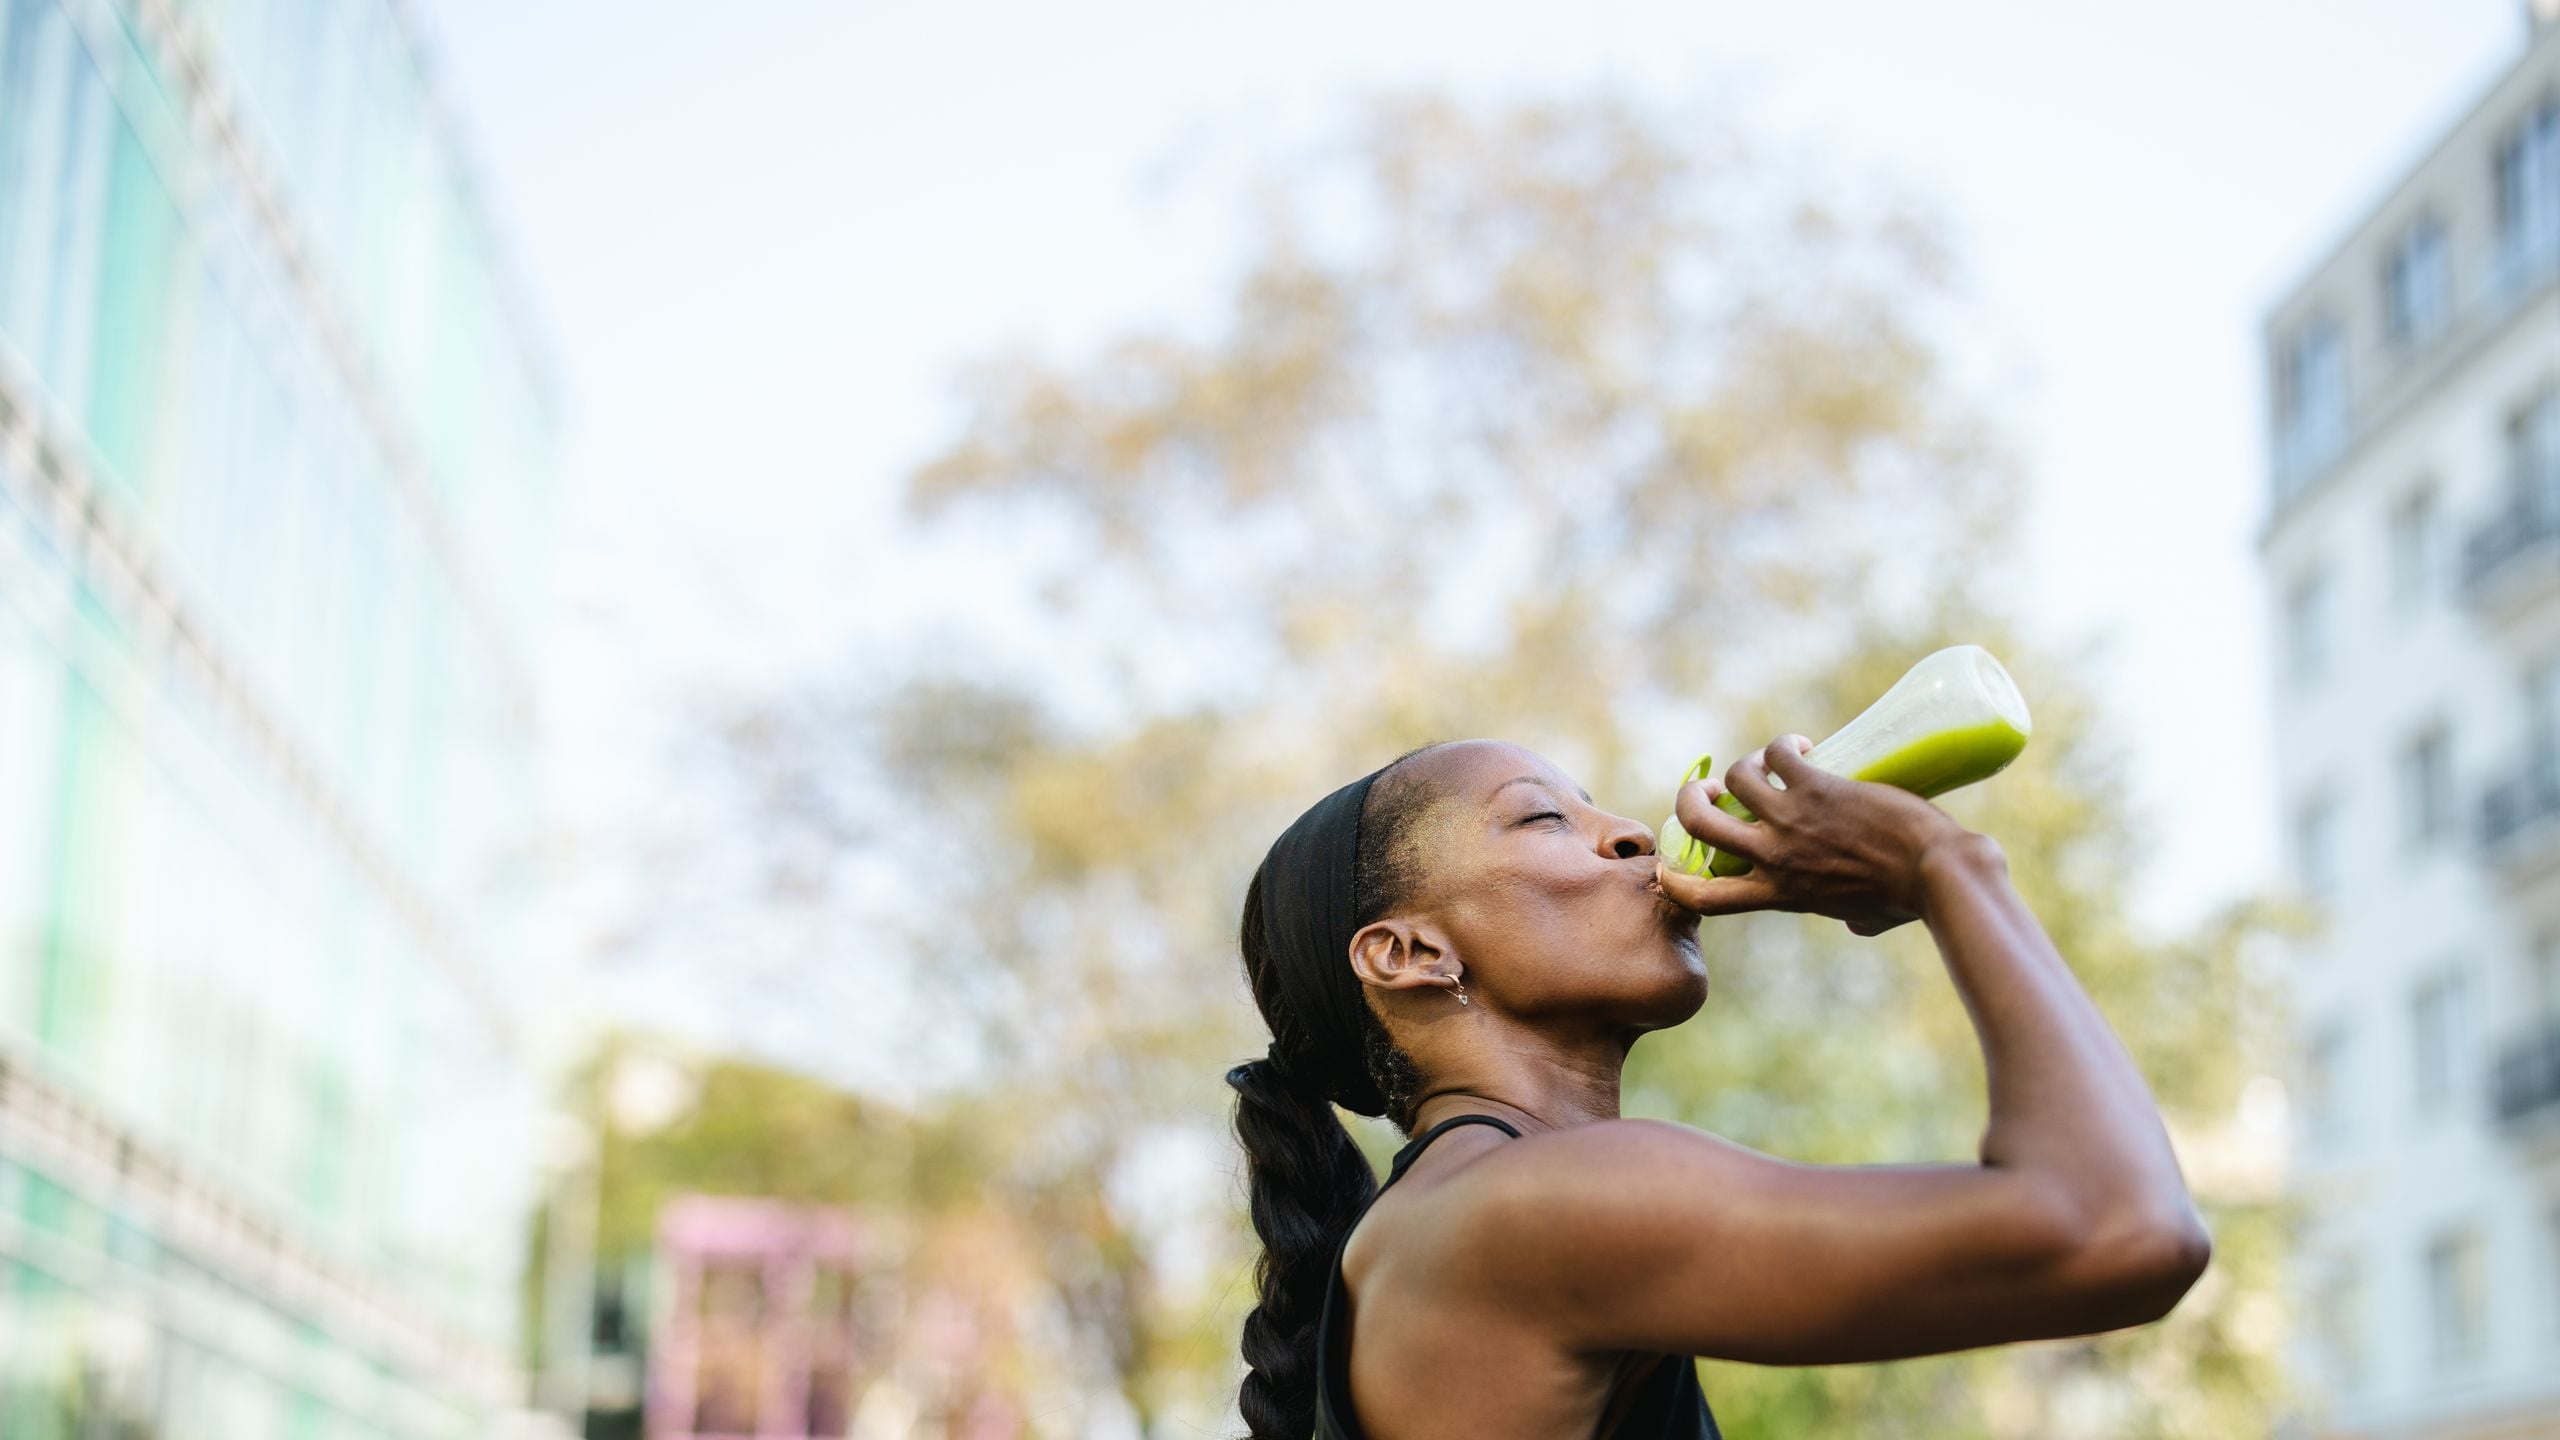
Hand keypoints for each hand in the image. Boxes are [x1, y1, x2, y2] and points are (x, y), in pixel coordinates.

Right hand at [1654, 733, 1967, 936]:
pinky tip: (1804, 746)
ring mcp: (1790, 819)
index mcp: (1779, 894)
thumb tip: (1854, 922)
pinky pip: (1776, 753)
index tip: (1675, 863)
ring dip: (1744, 763)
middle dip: (1691, 798)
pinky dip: (1784, 745)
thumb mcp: (1859, 919)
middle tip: (1712, 790)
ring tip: (1768, 761)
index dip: (1676, 878)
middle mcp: (1773, 857)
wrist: (1934, 871)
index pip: (1704, 898)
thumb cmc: (1908, 899)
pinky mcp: (1814, 786)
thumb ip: (1845, 918)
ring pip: (1736, 777)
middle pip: (1699, 822)